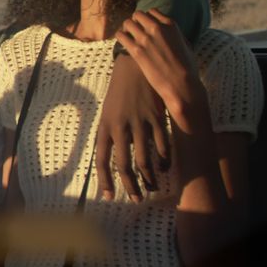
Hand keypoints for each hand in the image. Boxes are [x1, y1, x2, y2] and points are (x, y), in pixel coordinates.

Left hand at [95, 54, 169, 201]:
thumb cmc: (120, 93)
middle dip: (130, 186)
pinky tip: (165, 168)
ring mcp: (138, 123)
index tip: (109, 196)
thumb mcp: (108, 113)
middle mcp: (120, 127)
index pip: (101, 160)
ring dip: (149, 178)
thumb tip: (114, 160)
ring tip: (151, 188)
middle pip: (124, 165)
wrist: (134, 67)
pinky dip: (164, 161)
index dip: (105, 180)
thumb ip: (111, 135)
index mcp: (104, 127)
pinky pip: (162, 146)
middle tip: (136, 199)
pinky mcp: (156, 118)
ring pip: (144, 160)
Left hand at [115, 9, 207, 122]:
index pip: (152, 12)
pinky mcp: (136, 50)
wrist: (181, 84)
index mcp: (171, 25)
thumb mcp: (186, 45)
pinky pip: (120, 35)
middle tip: (135, 32)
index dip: (147, 19)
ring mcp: (145, 38)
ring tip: (128, 37)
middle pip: (138, 15)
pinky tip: (123, 44)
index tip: (145, 26)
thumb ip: (176, 35)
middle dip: (135, 21)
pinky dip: (120, 37)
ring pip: (127, 23)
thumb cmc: (187, 68)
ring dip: (126, 29)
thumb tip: (170, 32)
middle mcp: (157, 28)